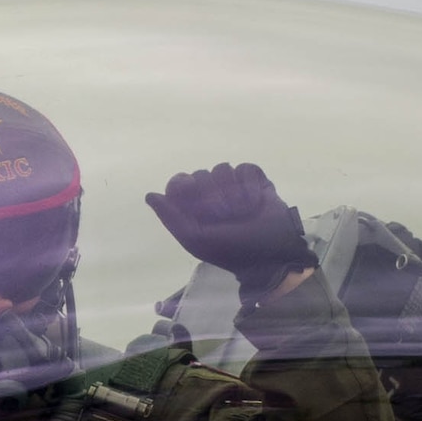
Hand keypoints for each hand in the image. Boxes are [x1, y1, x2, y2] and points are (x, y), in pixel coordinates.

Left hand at [145, 163, 312, 291]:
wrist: (271, 252)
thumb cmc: (231, 250)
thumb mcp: (196, 239)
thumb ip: (171, 217)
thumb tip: (150, 195)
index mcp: (193, 208)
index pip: (178, 182)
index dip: (184, 187)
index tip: (192, 196)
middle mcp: (211, 193)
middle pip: (201, 174)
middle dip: (212, 197)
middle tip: (224, 216)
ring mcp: (233, 185)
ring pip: (223, 169)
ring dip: (233, 193)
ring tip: (243, 213)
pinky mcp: (255, 179)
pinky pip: (245, 168)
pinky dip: (250, 186)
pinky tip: (256, 202)